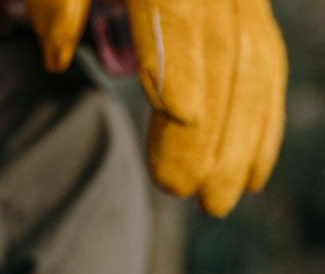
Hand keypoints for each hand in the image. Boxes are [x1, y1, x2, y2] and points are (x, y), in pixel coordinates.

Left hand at [26, 0, 286, 216]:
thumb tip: (54, 56)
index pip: (173, 11)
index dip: (177, 60)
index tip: (177, 113)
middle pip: (220, 57)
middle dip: (203, 129)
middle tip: (177, 188)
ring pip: (252, 74)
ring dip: (237, 147)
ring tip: (214, 203)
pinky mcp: (257, 17)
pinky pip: (269, 75)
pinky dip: (263, 131)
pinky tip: (251, 179)